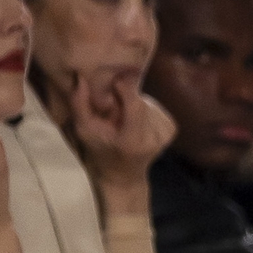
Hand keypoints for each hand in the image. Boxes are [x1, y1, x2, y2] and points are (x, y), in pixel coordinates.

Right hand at [69, 64, 174, 185]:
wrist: (124, 176)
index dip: (124, 86)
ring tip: (122, 119)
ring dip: (133, 104)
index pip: (135, 104)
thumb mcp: (84, 130)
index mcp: (132, 140)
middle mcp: (154, 137)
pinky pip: (155, 108)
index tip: (113, 80)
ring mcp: (166, 133)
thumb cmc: (99, 151)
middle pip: (139, 100)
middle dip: (125, 97)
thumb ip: (79, 104)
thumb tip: (80, 76)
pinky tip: (134, 122)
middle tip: (112, 108)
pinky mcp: (172, 129)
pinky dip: (143, 110)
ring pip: (147, 102)